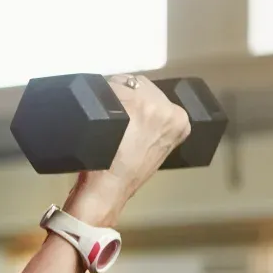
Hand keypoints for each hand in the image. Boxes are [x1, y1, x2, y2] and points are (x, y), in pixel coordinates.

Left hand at [64, 73, 190, 227]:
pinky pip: (104, 87)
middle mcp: (166, 109)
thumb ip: (156, 124)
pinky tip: (92, 113)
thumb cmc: (128, 173)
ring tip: (101, 116)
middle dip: (123, 94)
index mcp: (180, 120)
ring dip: (109, 94)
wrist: (110, 189)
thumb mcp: (156, 146)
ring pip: (121, 82)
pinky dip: (96, 96)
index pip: (156, 93)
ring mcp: (144, 104)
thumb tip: (140, 107)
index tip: (126, 110)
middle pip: (138, 84)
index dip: (136, 99)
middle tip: (112, 116)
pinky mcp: (121, 104)